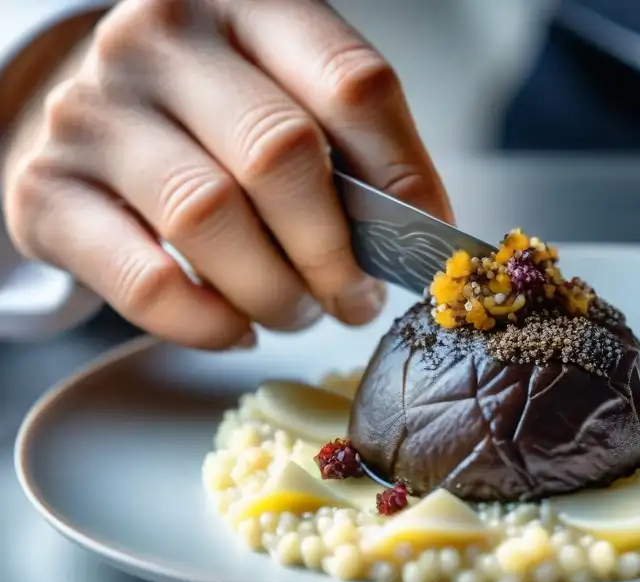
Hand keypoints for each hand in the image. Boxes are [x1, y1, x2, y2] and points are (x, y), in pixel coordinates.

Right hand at [2, 0, 451, 348]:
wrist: (91, 121)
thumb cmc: (214, 120)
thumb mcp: (285, 96)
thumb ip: (347, 149)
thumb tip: (416, 238)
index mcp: (249, 4)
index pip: (352, 85)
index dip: (405, 176)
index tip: (427, 243)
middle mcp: (163, 40)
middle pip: (280, 155)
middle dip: (335, 252)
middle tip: (355, 300)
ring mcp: (95, 111)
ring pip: (209, 219)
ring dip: (276, 291)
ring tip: (299, 311)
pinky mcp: (46, 188)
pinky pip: (146, 280)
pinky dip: (208, 322)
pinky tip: (237, 326)